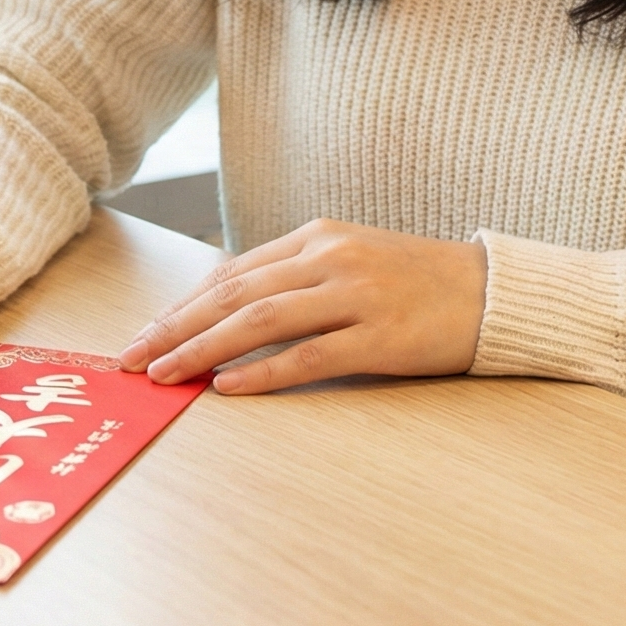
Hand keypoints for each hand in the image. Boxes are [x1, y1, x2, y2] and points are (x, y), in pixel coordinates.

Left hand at [117, 218, 486, 394]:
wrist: (493, 292)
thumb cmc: (417, 281)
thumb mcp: (351, 260)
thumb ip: (296, 276)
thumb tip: (226, 309)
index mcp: (318, 236)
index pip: (232, 272)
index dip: (183, 305)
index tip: (144, 334)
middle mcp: (331, 258)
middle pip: (235, 294)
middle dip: (176, 327)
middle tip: (133, 358)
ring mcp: (355, 295)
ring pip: (261, 321)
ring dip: (204, 349)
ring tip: (165, 373)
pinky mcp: (380, 335)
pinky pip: (308, 356)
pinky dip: (262, 374)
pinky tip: (227, 389)